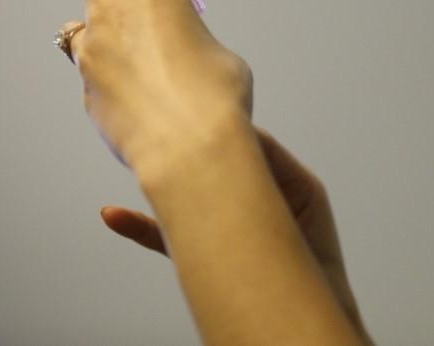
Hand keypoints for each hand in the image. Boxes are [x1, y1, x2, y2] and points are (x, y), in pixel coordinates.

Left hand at [54, 0, 251, 170]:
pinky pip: (96, 70)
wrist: (189, 152)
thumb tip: (174, 47)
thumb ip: (189, 35)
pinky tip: (143, 96)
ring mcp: (93, 49)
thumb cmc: (215, 102)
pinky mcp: (87, 87)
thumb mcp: (218, 53)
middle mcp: (113, 11)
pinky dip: (115, 75)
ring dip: (105, 27)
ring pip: (86, 22)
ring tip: (140, 55)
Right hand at [100, 126, 370, 342]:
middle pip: (206, 168)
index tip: (196, 111)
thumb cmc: (317, 261)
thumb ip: (274, 165)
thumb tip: (246, 134)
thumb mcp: (305, 197)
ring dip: (162, 186)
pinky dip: (141, 228)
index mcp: (276, 180)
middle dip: (185, 152)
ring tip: (138, 167)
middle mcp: (246, 202)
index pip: (242, 144)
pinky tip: (116, 216)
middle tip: (158, 133)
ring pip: (184, 200)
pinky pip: (165, 238)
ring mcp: (222, 229)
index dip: (218, 128)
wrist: (306, 321)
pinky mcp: (204, 257)